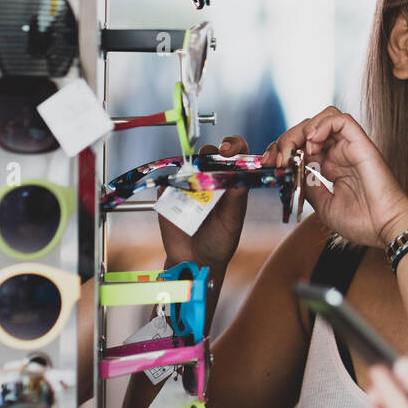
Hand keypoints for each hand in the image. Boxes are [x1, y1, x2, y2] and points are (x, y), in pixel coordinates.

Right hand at [156, 135, 249, 269]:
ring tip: (194, 183)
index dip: (234, 146)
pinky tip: (174, 195)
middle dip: (211, 151)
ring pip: (188, 163)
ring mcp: (189, 185)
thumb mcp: (232, 222)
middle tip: (211, 160)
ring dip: (190, 166)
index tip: (228, 151)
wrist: (195, 261)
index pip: (236, 155)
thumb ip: (235, 200)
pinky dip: (168, 184)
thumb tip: (241, 177)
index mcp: (231, 183)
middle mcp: (211, 180)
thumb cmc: (219, 241)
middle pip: (210, 154)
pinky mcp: (169, 195)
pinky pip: (166, 182)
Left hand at [260, 106, 407, 249]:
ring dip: (301, 130)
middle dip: (286, 140)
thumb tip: (291, 172)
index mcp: (332, 166)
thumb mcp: (322, 206)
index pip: (303, 145)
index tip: (269, 163)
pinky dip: (322, 124)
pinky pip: (340, 120)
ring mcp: (350, 146)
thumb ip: (308, 186)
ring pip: (323, 118)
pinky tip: (311, 142)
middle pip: (308, 129)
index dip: (283, 149)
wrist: (385, 228)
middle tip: (276, 159)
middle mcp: (340, 153)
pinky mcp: (361, 143)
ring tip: (293, 151)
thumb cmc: (362, 221)